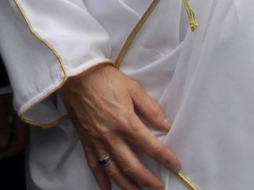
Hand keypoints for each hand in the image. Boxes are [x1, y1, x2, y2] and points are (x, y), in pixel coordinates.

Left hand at [0, 92, 28, 158]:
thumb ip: (0, 126)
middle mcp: (25, 113)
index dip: (10, 151)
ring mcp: (22, 107)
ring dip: (5, 132)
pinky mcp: (17, 102)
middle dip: (8, 143)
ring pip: (16, 127)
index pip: (21, 140)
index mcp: (21, 115)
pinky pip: (13, 118)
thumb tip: (3, 144)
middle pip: (21, 135)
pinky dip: (5, 123)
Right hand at [59, 63, 181, 189]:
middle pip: (133, 166)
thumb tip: (168, 125)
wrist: (76, 75)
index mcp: (125, 122)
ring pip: (114, 172)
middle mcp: (111, 137)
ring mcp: (97, 142)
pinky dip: (102, 182)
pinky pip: (94, 167)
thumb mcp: (133, 88)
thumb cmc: (106, 79)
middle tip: (160, 186)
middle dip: (148, 180)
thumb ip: (151, 108)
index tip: (176, 166)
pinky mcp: (86, 143)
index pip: (150, 146)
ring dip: (128, 187)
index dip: (165, 158)